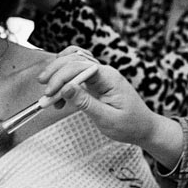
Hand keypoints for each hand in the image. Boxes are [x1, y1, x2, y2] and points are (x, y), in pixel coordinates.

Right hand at [36, 46, 157, 145]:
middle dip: (56, 72)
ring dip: (58, 71)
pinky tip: (59, 92)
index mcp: (109, 77)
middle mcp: (104, 71)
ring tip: (48, 89)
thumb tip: (66, 88)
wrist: (143, 127)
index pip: (79, 67)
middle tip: (44, 89)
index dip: (61, 78)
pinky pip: (76, 71)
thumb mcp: (107, 118)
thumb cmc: (129, 125)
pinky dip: (64, 76)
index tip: (50, 94)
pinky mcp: (95, 81)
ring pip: (73, 61)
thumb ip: (86, 103)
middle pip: (74, 59)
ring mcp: (99, 75)